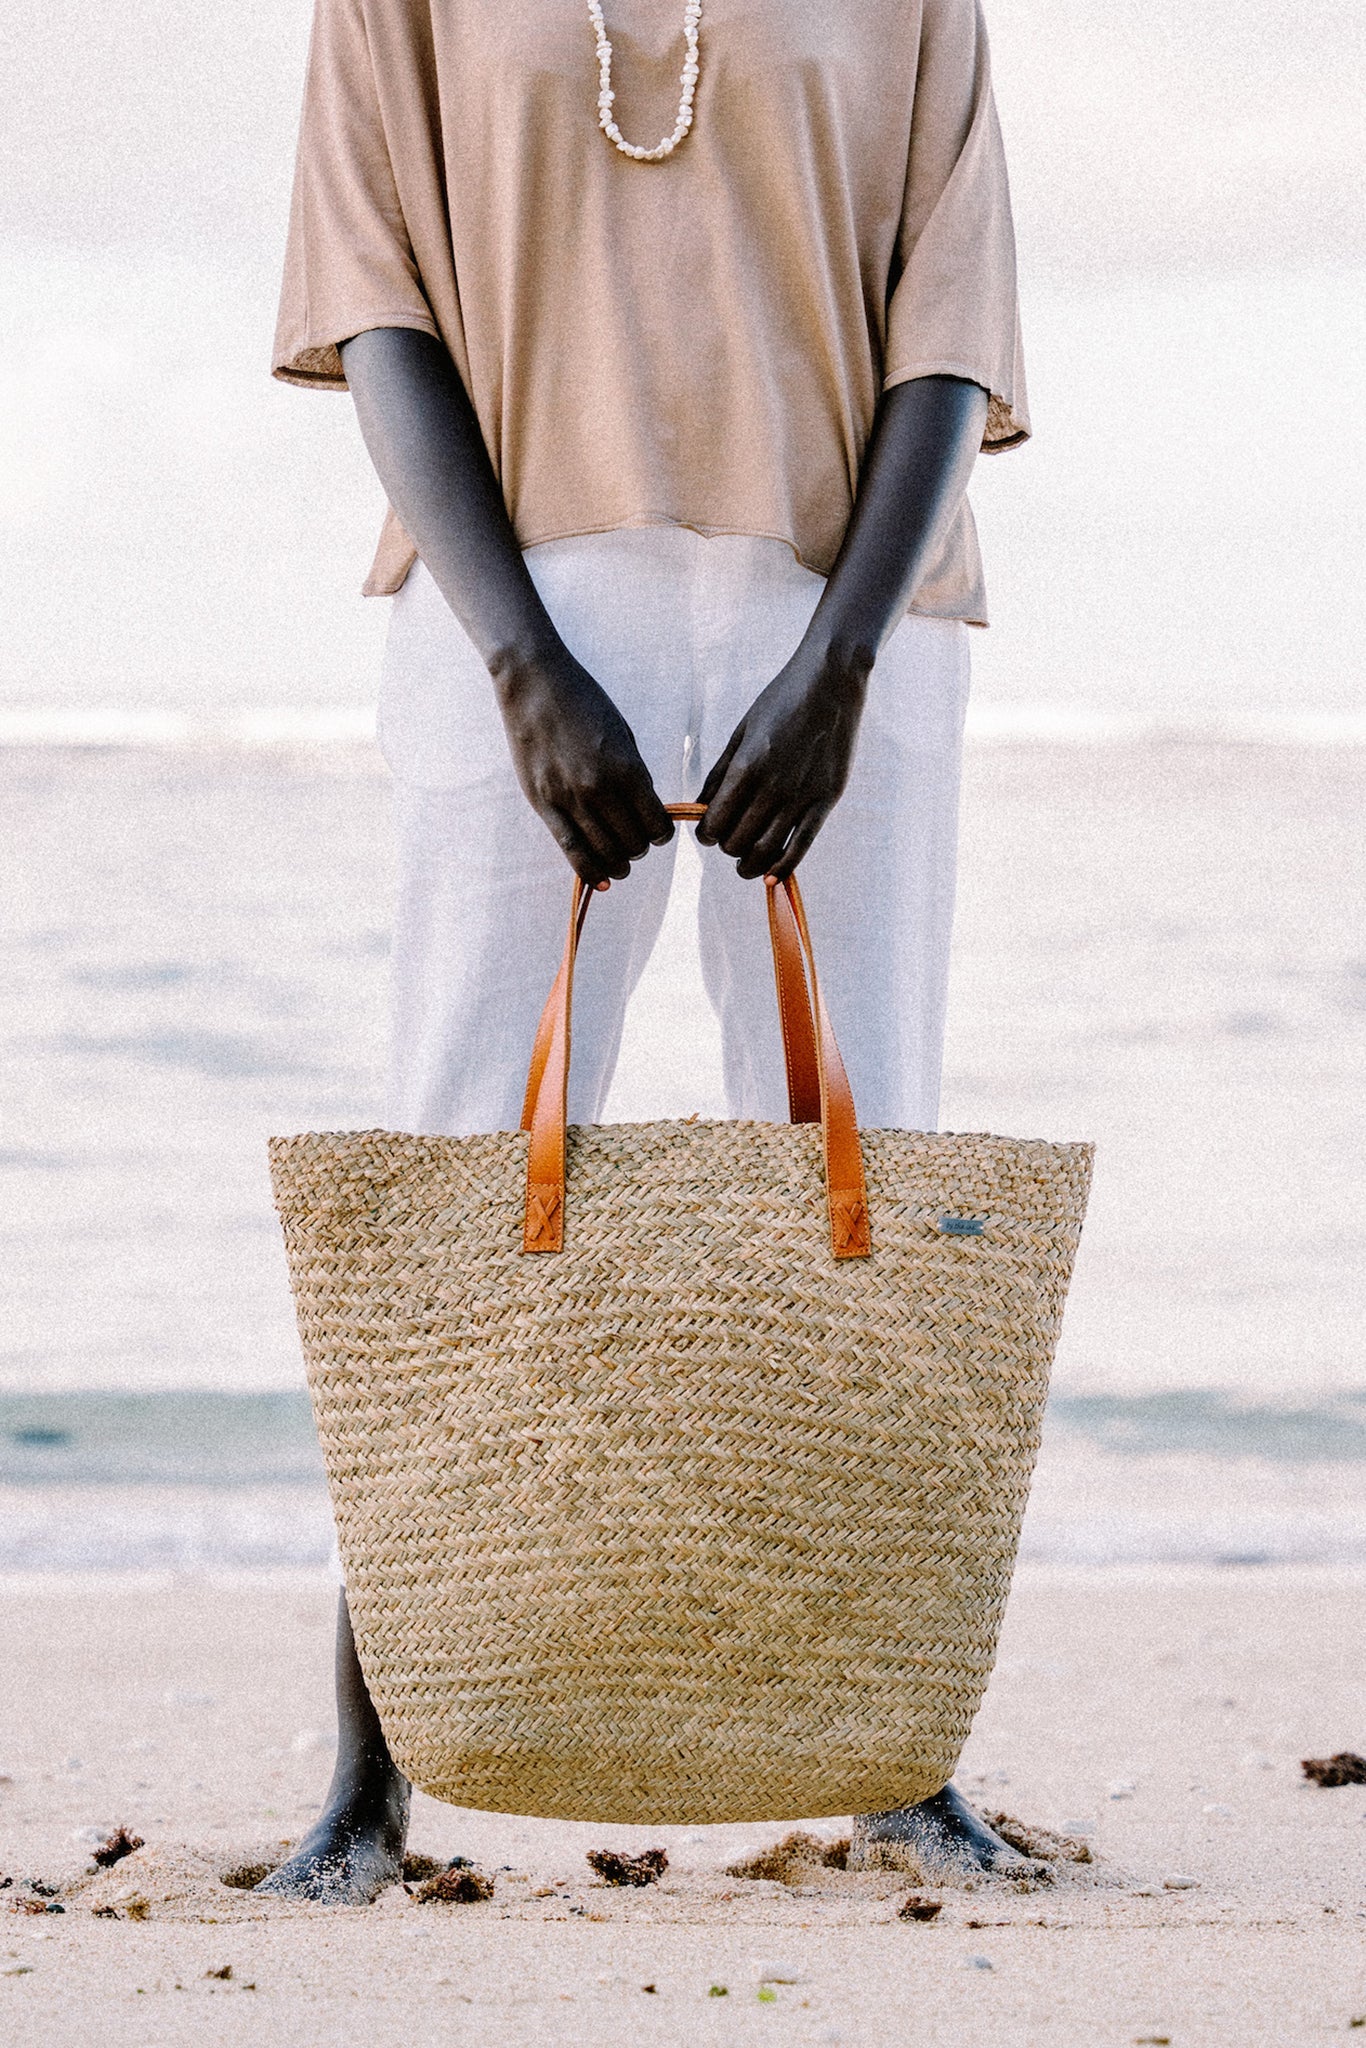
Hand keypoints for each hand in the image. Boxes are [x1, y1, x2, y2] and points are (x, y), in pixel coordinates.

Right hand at [492, 639, 673, 887]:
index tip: (657, 831)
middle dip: (640, 848)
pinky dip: (590, 872)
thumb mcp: (623, 734)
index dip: (662, 834)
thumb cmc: (584, 702)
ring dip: (619, 863)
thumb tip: (647, 812)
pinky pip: (571, 851)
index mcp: (627, 768)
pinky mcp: (543, 804)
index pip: (656, 824)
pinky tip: (602, 879)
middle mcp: (599, 789)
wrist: (535, 684)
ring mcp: (569, 798)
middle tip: (638, 843)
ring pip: (604, 853)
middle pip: (632, 843)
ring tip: (622, 864)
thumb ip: (636, 775)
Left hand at [697, 642, 869, 878]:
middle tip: (729, 839)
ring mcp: (803, 795)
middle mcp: (774, 786)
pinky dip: (783, 867)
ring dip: (749, 864)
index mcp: (748, 766)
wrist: (832, 680)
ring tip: (744, 863)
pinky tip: (771, 875)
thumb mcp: (743, 731)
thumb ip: (721, 772)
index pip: (715, 822)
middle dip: (727, 847)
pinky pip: (802, 846)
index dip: (706, 834)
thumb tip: (701, 807)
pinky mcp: (827, 799)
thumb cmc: (781, 700)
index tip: (708, 832)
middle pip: (738, 842)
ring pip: (766, 851)